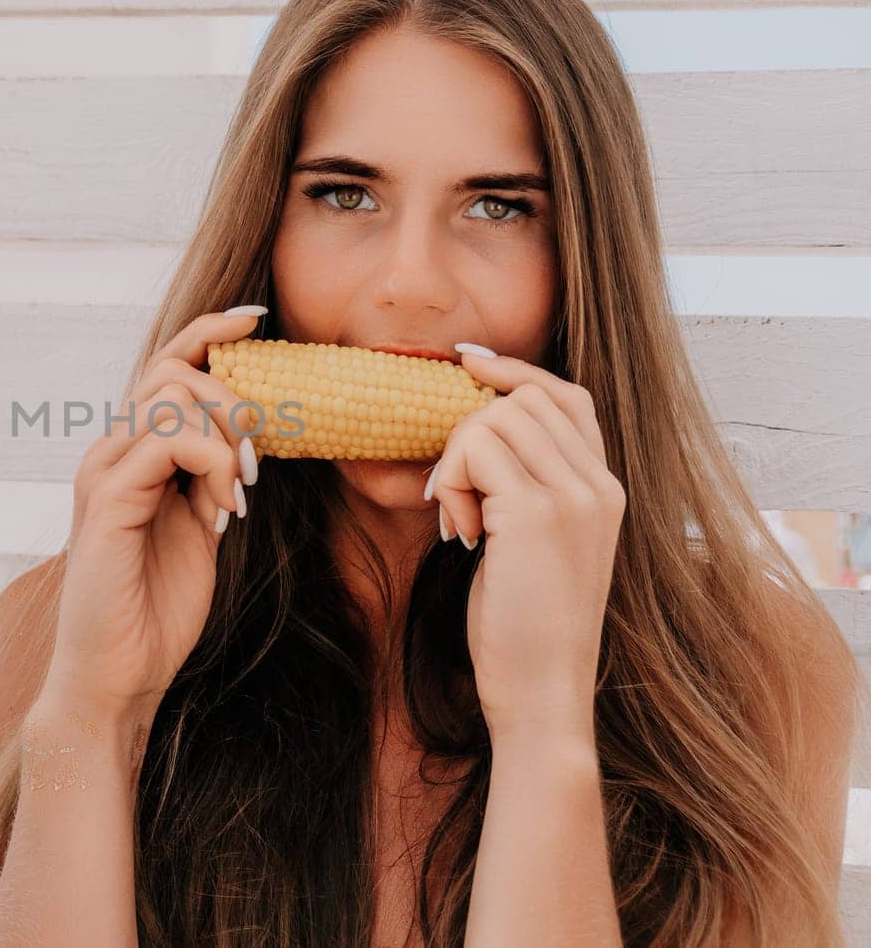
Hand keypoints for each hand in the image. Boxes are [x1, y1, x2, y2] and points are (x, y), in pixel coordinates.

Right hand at [47, 307, 264, 713]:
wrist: (114, 678)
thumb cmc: (153, 612)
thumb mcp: (197, 531)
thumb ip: (209, 481)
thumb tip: (244, 442)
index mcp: (129, 455)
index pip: (165, 365)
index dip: (208, 331)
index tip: (256, 320)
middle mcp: (109, 453)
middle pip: (172, 369)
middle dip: (232, 397)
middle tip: (259, 458)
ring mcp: (103, 474)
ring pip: (170, 396)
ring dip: (225, 433)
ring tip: (241, 491)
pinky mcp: (107, 502)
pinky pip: (166, 441)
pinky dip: (212, 461)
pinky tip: (225, 508)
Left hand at [424, 344, 625, 739]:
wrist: (543, 693)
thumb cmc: (524, 627)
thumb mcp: (535, 545)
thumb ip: (527, 487)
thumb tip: (476, 427)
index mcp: (606, 490)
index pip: (565, 396)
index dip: (514, 371)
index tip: (465, 361)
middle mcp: (600, 486)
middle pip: (523, 398)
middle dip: (468, 431)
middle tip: (456, 496)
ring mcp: (575, 497)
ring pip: (493, 417)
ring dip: (455, 461)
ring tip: (460, 520)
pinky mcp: (538, 514)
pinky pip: (474, 449)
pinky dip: (449, 481)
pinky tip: (460, 532)